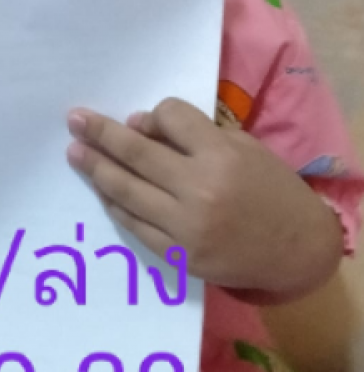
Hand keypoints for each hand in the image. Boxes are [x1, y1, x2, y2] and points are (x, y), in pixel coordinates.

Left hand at [66, 98, 342, 298]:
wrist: (297, 249)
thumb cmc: (271, 189)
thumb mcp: (243, 147)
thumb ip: (193, 136)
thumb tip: (137, 127)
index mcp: (220, 155)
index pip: (168, 118)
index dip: (156, 115)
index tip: (148, 119)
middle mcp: (199, 189)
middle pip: (136, 153)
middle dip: (101, 134)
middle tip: (74, 120)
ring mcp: (186, 227)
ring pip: (127, 191)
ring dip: (97, 169)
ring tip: (76, 152)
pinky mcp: (179, 255)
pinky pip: (135, 225)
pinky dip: (117, 205)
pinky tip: (103, 191)